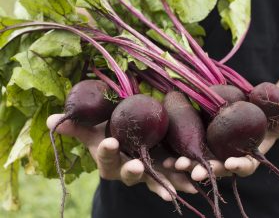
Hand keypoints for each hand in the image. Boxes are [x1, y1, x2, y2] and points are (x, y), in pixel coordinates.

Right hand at [47, 114, 196, 200]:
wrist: (129, 141)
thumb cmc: (110, 133)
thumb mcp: (94, 130)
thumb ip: (78, 126)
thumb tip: (53, 120)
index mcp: (109, 160)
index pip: (105, 156)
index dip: (106, 151)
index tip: (110, 143)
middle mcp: (126, 170)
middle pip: (128, 173)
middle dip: (132, 171)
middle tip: (136, 166)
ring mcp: (147, 173)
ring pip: (153, 180)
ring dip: (163, 183)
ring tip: (172, 190)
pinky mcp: (164, 172)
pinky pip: (173, 178)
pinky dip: (182, 182)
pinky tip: (194, 185)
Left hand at [164, 112, 278, 180]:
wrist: (253, 109)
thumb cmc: (267, 116)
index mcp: (249, 156)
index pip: (245, 165)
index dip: (239, 166)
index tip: (231, 164)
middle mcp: (230, 158)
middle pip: (218, 168)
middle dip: (207, 171)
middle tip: (194, 173)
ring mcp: (215, 152)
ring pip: (200, 163)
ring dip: (187, 166)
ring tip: (174, 165)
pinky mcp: (202, 143)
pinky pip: (188, 151)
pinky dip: (177, 155)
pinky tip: (164, 157)